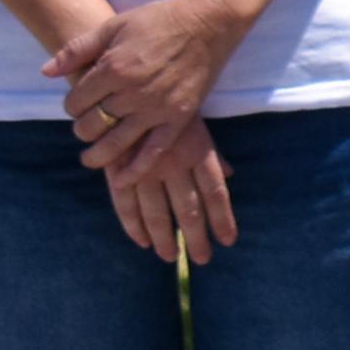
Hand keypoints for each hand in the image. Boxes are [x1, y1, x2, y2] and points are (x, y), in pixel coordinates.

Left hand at [48, 0, 243, 176]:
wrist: (208, 22)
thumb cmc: (158, 20)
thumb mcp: (113, 26)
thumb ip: (77, 50)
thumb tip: (46, 72)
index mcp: (113, 68)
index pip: (76, 101)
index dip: (71, 106)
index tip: (79, 104)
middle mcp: (132, 92)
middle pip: (91, 125)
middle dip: (83, 128)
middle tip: (88, 125)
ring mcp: (157, 107)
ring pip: (116, 143)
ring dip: (98, 155)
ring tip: (91, 158)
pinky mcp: (180, 117)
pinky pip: (154, 151)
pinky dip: (137, 169)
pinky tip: (121, 179)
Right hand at [107, 122, 234, 265]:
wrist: (125, 90)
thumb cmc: (167, 110)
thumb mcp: (196, 128)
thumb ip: (213, 155)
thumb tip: (232, 176)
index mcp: (198, 152)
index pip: (216, 192)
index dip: (223, 219)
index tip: (228, 241)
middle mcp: (174, 164)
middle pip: (189, 209)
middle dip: (196, 238)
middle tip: (202, 259)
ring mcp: (144, 168)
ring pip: (156, 213)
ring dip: (164, 238)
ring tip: (171, 257)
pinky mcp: (118, 170)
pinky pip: (126, 205)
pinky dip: (133, 226)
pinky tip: (142, 242)